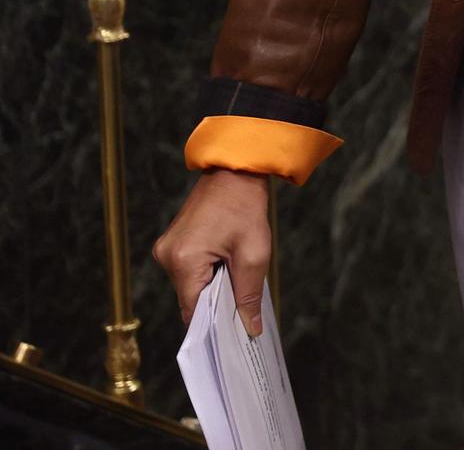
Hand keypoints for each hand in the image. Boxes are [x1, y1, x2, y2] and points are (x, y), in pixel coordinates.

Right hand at [153, 169, 271, 334]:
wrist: (236, 172)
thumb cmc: (246, 208)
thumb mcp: (254, 254)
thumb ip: (248, 295)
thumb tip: (249, 329)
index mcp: (183, 261)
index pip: (192, 310)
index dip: (213, 324)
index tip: (232, 333)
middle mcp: (166, 257)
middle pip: (191, 298)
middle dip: (216, 303)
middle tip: (242, 304)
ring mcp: (166, 248)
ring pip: (190, 284)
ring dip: (212, 285)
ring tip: (236, 274)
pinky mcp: (172, 242)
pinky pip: (188, 269)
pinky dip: (206, 272)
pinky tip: (226, 263)